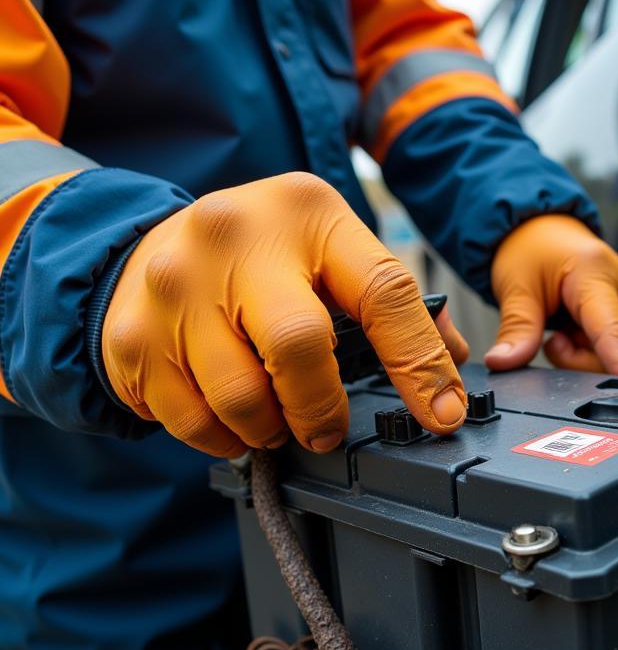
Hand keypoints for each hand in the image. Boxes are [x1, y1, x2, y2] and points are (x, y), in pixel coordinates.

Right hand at [102, 173, 468, 456]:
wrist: (144, 246)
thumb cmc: (259, 256)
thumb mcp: (329, 251)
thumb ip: (390, 301)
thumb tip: (452, 363)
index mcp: (307, 211)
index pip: (383, 292)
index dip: (420, 364)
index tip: (443, 416)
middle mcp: (235, 236)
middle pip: (299, 345)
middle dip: (322, 408)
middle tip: (326, 430)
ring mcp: (175, 284)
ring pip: (241, 398)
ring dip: (269, 429)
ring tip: (275, 419)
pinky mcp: (132, 335)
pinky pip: (192, 421)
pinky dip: (223, 437)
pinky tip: (231, 418)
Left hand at [484, 214, 617, 376]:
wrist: (544, 233)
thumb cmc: (534, 251)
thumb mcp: (517, 286)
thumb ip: (516, 328)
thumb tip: (503, 362)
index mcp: (599, 276)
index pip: (614, 331)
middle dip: (588, 366)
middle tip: (554, 342)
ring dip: (588, 361)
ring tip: (562, 333)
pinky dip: (593, 356)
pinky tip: (575, 333)